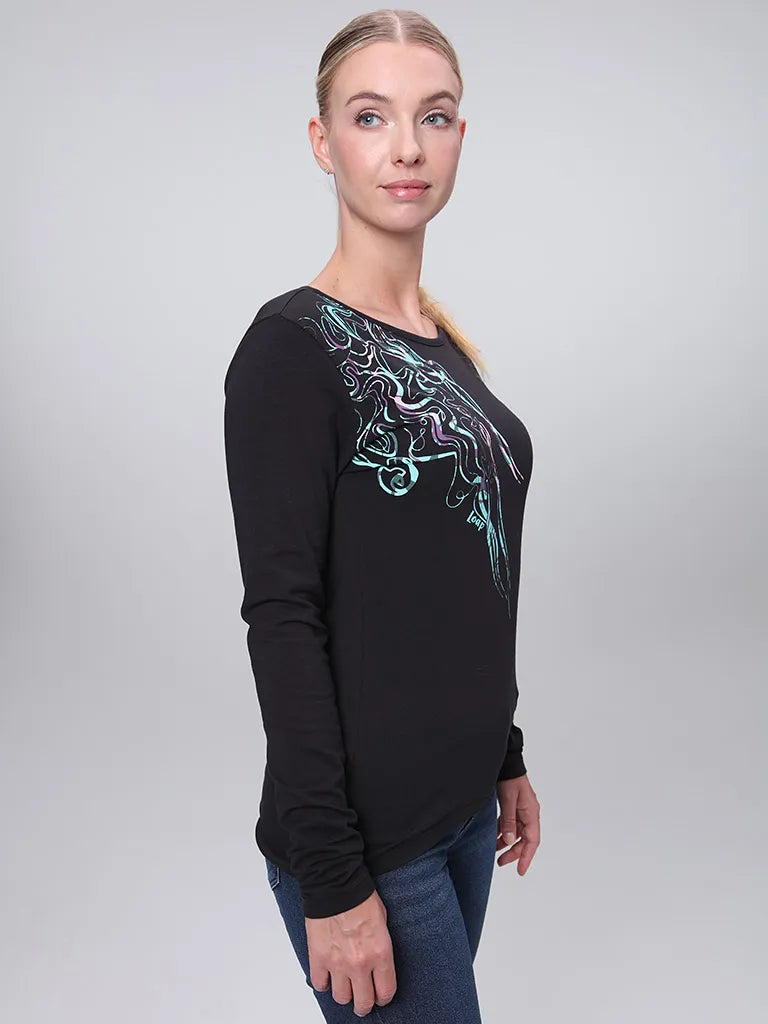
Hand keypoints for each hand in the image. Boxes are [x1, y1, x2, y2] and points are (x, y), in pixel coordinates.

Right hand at [305, 889, 396, 1016]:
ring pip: (341, 998)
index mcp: (380, 953)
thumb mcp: (383, 922)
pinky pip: (320, 984)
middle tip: (363, 1000)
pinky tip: (328, 975)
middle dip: (364, 1004)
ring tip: (345, 985)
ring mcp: (337, 963)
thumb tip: (378, 962)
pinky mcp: (318, 958)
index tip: (380, 995)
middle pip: (363, 1003)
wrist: (335, 884)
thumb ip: (381, 947)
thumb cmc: (360, 896)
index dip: (383, 997)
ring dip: (344, 993)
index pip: (386, 992)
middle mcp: (360, 963)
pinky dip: (323, 983)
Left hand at [496, 774, 539, 872]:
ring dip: (507, 843)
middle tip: (501, 863)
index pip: (532, 841)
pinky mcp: (514, 807)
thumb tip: (510, 842)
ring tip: (495, 852)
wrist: (508, 762)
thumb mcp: (508, 801)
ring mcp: (522, 811)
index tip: (520, 871)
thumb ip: (509, 821)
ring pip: (517, 833)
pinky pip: (511, 825)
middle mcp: (529, 814)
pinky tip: (495, 837)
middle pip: (525, 840)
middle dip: (514, 853)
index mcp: (531, 814)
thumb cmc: (510, 779)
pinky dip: (504, 833)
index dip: (526, 857)